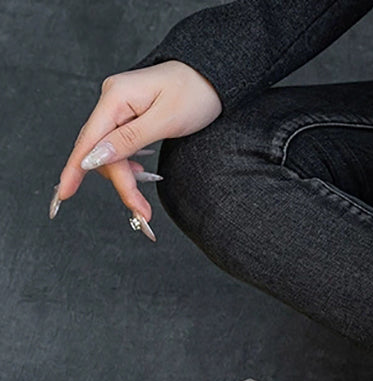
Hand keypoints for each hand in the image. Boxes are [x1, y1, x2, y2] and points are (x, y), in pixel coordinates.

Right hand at [51, 61, 222, 237]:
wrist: (211, 78)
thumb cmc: (194, 94)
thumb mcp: (165, 120)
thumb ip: (129, 140)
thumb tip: (95, 157)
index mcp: (116, 97)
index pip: (89, 140)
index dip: (75, 170)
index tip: (64, 194)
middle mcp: (111, 100)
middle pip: (100, 151)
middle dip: (119, 183)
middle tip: (142, 213)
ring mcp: (118, 107)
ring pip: (110, 152)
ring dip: (125, 177)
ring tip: (146, 199)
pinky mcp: (128, 115)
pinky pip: (119, 146)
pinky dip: (128, 165)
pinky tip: (140, 174)